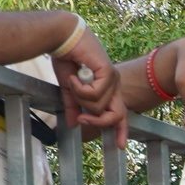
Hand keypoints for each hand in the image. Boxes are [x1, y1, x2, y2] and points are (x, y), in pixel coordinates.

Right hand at [55, 25, 125, 144]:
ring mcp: (113, 78)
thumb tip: (74, 125)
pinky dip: (80, 88)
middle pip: (116, 115)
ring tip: (73, 82)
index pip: (119, 113)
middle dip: (98, 121)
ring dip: (80, 98)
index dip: (121, 130)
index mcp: (108, 88)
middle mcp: (114, 84)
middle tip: (81, 118)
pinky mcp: (108, 72)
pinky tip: (74, 76)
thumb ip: (74, 107)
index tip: (120, 146)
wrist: (63, 38)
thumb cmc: (67, 59)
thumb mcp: (69, 89)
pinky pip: (95, 94)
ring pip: (99, 106)